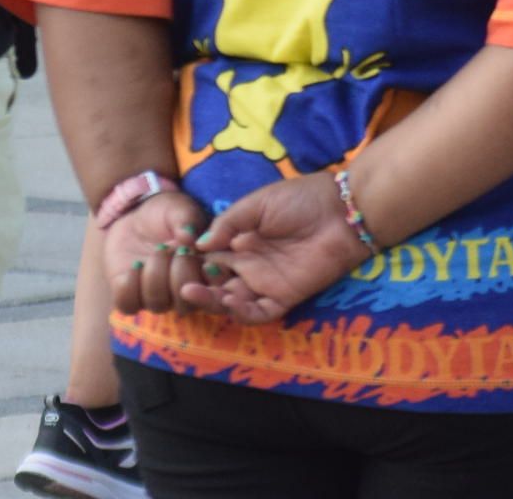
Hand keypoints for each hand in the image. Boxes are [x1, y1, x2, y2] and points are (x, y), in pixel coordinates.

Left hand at [102, 187, 213, 316]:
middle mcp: (182, 291)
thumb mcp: (180, 209)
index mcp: (203, 274)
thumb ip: (187, 221)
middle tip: (174, 249)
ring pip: (157, 304)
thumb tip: (189, 238)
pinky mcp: (129, 296)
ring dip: (155, 276)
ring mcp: (155, 296)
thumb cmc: (166, 212)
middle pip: (185, 305)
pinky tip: (135, 265)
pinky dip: (130, 285)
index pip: (215, 294)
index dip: (211, 285)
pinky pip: (128, 305)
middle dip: (180, 276)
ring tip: (156, 251)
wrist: (136, 215)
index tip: (203, 262)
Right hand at [184, 171, 371, 323]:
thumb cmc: (302, 199)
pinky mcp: (284, 296)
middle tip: (179, 278)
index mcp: (240, 241)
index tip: (170, 255)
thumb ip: (229, 222)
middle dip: (195, 283)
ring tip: (192, 289)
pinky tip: (226, 300)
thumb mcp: (258, 204)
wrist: (342, 210)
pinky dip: (240, 312)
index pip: (208, 258)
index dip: (190, 260)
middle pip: (214, 283)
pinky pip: (258, 312)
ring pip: (230, 301)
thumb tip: (200, 244)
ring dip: (210, 300)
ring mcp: (265, 282)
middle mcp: (249, 265)